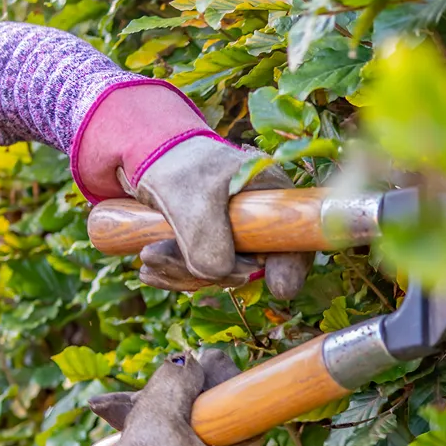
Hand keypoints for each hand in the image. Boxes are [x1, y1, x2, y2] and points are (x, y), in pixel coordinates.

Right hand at [30, 350, 263, 445]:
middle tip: (162, 377)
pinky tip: (108, 413)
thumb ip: (176, 383)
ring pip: (181, 426)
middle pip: (209, 415)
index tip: (208, 360)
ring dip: (149, 407)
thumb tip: (189, 359)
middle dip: (176, 393)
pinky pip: (164, 442)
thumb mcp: (157, 421)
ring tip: (111, 405)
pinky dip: (141, 425)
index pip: (245, 409)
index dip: (227, 380)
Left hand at [127, 137, 309, 300]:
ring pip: (222, 275)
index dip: (292, 266)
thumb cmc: (181, 166)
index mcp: (274, 198)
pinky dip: (175, 274)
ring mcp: (240, 239)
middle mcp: (262, 223)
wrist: (151, 157)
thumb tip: (220, 276)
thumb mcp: (194, 197)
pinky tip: (150, 270)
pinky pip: (203, 274)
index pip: (298, 238)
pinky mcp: (216, 249)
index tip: (281, 288)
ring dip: (182, 274)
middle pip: (253, 266)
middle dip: (209, 272)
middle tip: (158, 256)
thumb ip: (208, 239)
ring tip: (147, 257)